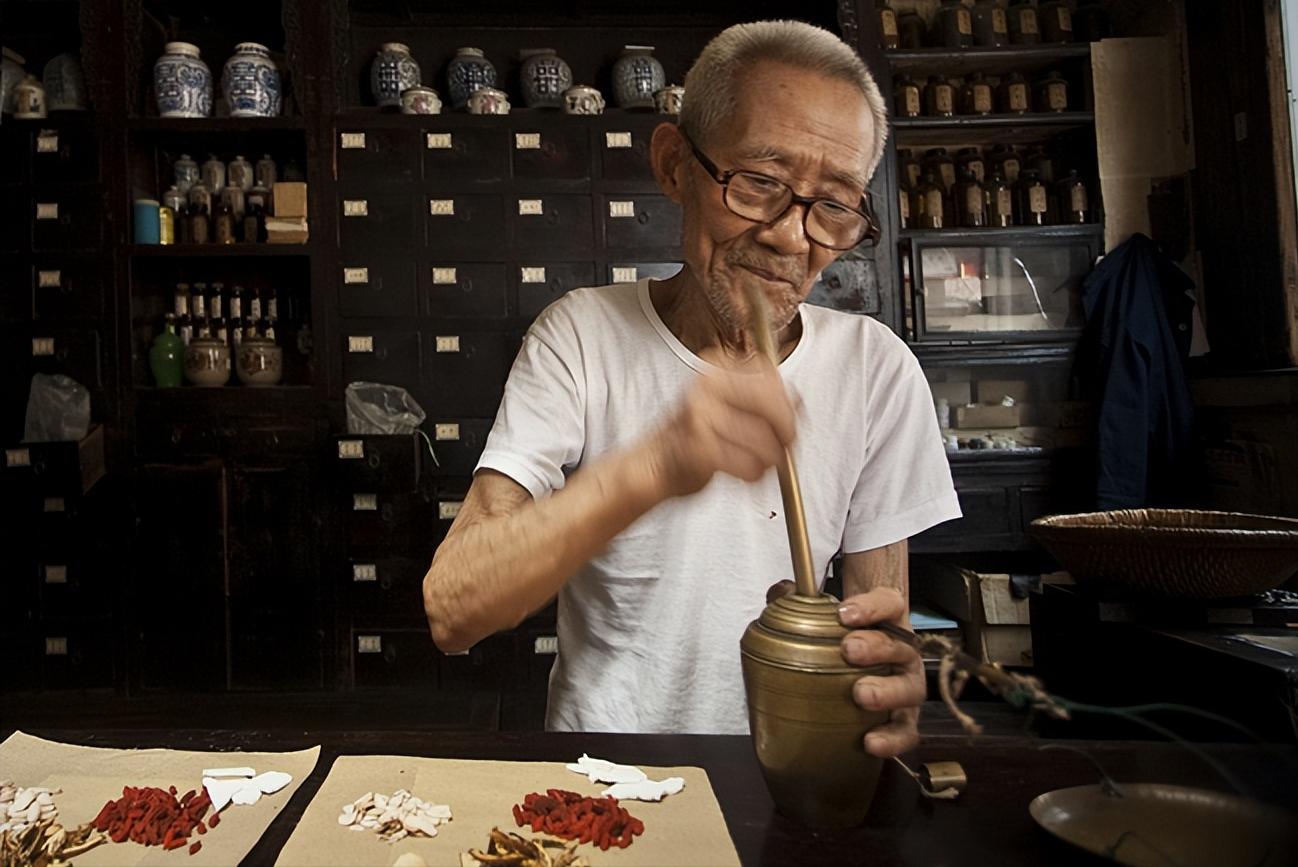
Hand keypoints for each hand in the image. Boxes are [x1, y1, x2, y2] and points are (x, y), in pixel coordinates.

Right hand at [646, 361, 795, 498]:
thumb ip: (762, 397)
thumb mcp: (727, 402)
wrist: (655, 462)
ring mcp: (700, 415)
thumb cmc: (694, 434)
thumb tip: (798, 400)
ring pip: (763, 438)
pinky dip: (753, 474)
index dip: (788, 401)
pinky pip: (747, 463)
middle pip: (771, 403)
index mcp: (716, 367)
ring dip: (770, 459)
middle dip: (786, 431)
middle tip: (783, 447)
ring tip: (760, 464)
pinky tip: (746, 474)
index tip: (790, 419)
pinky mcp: (698, 447)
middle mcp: (707, 385)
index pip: (770, 375)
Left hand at [763, 582, 923, 757]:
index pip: (889, 603)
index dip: (871, 606)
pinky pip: (906, 731)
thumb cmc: (845, 639)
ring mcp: (906, 685)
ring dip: (887, 691)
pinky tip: (871, 741)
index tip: (844, 613)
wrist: (865, 668)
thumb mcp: (825, 617)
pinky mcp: (904, 719)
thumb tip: (780, 591)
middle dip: (877, 647)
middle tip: (850, 650)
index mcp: (887, 620)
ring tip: (861, 694)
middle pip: (900, 646)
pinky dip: (892, 738)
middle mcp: (902, 652)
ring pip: (909, 688)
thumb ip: (801, 602)